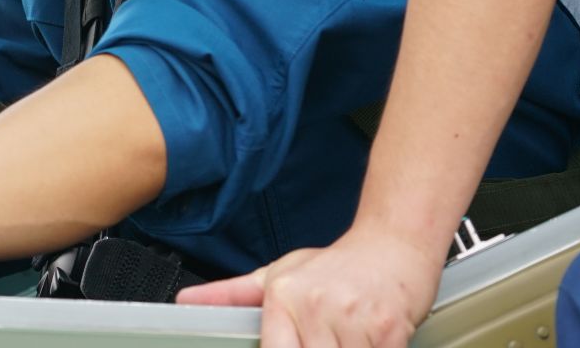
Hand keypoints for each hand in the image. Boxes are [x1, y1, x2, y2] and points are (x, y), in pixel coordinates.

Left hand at [178, 225, 442, 347]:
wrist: (393, 242)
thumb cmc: (337, 265)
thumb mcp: (280, 274)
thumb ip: (233, 294)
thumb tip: (186, 301)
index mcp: (282, 297)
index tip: (294, 347)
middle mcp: (314, 306)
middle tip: (321, 341)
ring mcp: (352, 319)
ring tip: (344, 339)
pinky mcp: (387, 330)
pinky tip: (370, 341)